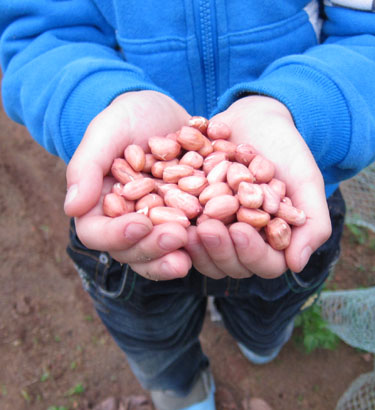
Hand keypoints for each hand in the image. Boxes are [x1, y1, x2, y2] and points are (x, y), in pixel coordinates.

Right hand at [64, 90, 192, 279]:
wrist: (167, 111)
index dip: (117, 235)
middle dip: (155, 249)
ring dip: (179, 256)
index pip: (98, 233)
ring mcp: (161, 227)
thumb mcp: (107, 131)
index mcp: (100, 207)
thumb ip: (87, 167)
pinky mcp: (190, 223)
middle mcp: (130, 224)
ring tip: (197, 251)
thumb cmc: (129, 117)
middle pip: (134, 252)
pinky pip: (197, 239)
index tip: (140, 225)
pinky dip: (208, 240)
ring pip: (164, 254)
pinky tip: (226, 237)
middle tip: (178, 237)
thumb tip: (71, 208)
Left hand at [186, 95, 329, 278]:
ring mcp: (214, 231)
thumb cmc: (289, 151)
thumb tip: (296, 265)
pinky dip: (168, 217)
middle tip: (206, 227)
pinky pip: (175, 226)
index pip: (266, 264)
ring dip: (191, 242)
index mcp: (273, 243)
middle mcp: (241, 243)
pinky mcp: (188, 215)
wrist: (257, 117)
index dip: (252, 253)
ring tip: (184, 220)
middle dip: (217, 248)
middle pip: (228, 265)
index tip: (240, 231)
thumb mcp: (307, 182)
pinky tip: (159, 204)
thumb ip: (313, 223)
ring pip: (199, 253)